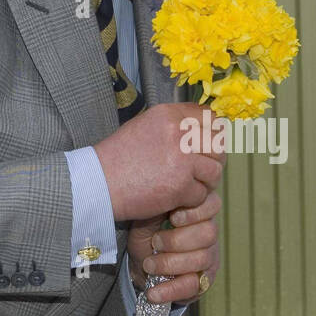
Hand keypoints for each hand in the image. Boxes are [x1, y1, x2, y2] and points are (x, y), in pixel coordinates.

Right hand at [94, 103, 225, 221]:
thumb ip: (173, 125)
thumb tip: (202, 129)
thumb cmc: (118, 158)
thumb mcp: (144, 127)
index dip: (213, 134)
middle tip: (200, 171)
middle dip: (212, 159)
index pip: (210, 118)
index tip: (207, 147)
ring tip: (187, 186)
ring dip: (204, 182)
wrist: (98, 184)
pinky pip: (202, 194)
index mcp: (169, 115)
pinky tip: (175, 199)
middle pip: (218, 144)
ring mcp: (182, 160)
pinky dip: (191, 200)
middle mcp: (179, 132)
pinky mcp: (180, 186)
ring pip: (215, 170)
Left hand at [126, 188, 220, 305]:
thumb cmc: (148, 230)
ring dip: (170, 264)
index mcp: (199, 210)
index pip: (212, 205)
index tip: (173, 217)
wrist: (141, 260)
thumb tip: (165, 191)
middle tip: (155, 242)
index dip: (195, 212)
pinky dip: (170, 291)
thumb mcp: (150, 211)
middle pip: (208, 234)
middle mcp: (209, 233)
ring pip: (201, 260)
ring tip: (148, 265)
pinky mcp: (202, 281)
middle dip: (177, 240)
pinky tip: (153, 293)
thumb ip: (163, 201)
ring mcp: (209, 257)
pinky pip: (193, 287)